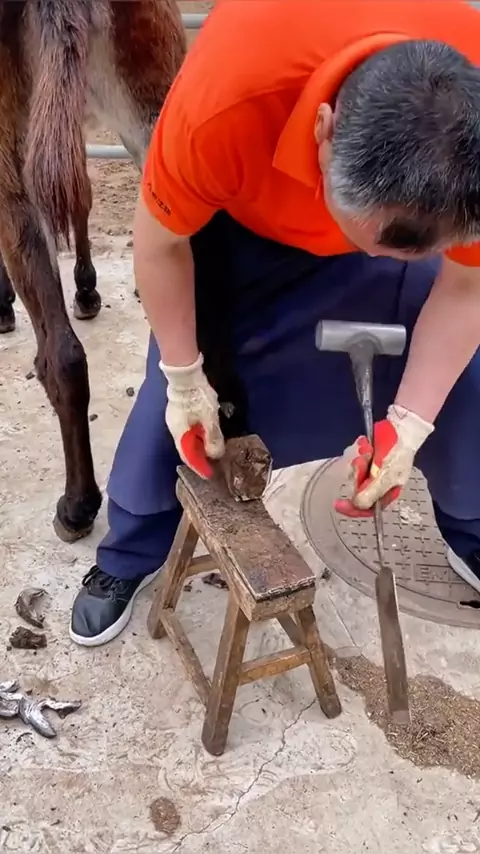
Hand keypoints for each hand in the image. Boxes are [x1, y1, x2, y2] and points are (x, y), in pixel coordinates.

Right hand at [160, 354, 224, 477]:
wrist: (185, 374)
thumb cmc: (197, 397)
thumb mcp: (209, 418)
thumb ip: (212, 437)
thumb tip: (215, 454)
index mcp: (180, 433)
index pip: (188, 456)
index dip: (199, 466)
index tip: (210, 474)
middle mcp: (174, 429)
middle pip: (187, 448)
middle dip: (200, 457)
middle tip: (213, 462)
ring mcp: (174, 420)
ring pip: (187, 439)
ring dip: (199, 445)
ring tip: (211, 450)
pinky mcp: (178, 413)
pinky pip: (187, 430)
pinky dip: (196, 436)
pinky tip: (205, 434)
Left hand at [335, 405, 433, 516]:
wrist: (401, 429)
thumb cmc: (397, 455)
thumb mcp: (386, 476)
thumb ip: (371, 492)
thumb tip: (357, 505)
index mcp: (385, 493)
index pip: (367, 508)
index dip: (353, 509)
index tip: (339, 505)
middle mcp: (377, 485)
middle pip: (358, 488)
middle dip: (358, 475)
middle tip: (362, 462)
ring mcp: (372, 471)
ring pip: (355, 473)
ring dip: (359, 461)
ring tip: (368, 450)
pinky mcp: (367, 459)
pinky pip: (357, 460)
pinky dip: (360, 452)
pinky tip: (367, 445)